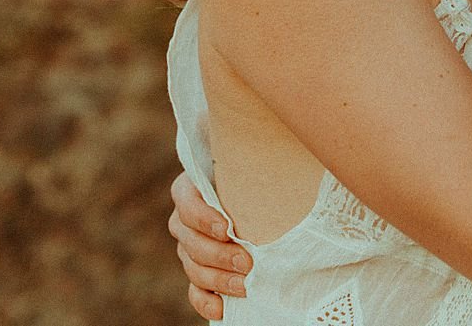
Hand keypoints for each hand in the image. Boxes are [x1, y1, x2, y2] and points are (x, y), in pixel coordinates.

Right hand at [169, 169, 251, 318]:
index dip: (202, 217)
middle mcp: (186, 219)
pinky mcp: (199, 271)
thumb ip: (258, 168)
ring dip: (218, 279)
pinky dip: (205, 302)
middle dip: (218, 255)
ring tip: (245, 285)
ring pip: (193, 267)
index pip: (186, 202)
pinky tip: (222, 308)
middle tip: (246, 262)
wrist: (262, 196)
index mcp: (192, 189)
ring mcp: (190, 248)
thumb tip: (285, 162)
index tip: (226, 227)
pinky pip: (194, 291)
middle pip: (190, 241)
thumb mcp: (254, 167)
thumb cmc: (260, 174)